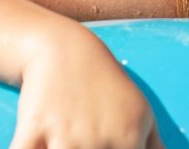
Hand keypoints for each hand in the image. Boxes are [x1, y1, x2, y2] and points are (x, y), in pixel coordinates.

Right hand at [9, 40, 162, 148]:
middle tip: (81, 145)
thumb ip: (155, 147)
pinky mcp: (33, 128)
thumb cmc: (106, 86)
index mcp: (129, 140)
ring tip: (60, 146)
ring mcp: (65, 135)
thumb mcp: (141, 112)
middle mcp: (99, 141)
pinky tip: (32, 146)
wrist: (63, 50)